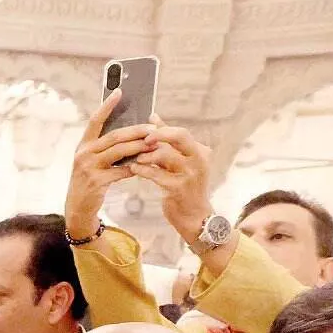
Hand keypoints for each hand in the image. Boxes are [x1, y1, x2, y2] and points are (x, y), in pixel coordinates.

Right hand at [66, 90, 155, 240]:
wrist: (78, 207)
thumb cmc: (91, 180)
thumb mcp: (94, 161)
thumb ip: (108, 147)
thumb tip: (134, 131)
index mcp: (83, 145)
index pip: (95, 120)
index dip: (107, 105)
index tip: (120, 91)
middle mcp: (83, 153)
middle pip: (114, 136)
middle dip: (136, 131)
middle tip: (154, 128)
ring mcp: (88, 167)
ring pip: (120, 152)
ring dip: (140, 147)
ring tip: (154, 144)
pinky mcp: (96, 181)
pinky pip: (121, 171)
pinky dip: (136, 167)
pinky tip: (146, 165)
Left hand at [129, 124, 215, 246]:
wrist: (192, 215)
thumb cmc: (183, 186)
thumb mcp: (180, 162)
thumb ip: (168, 142)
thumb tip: (153, 117)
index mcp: (200, 152)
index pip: (181, 133)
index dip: (162, 129)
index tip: (146, 130)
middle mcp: (198, 160)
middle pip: (180, 137)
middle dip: (158, 135)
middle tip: (142, 140)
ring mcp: (190, 174)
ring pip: (166, 155)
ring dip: (146, 154)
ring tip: (135, 157)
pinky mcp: (178, 188)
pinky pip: (156, 174)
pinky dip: (143, 170)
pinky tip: (133, 169)